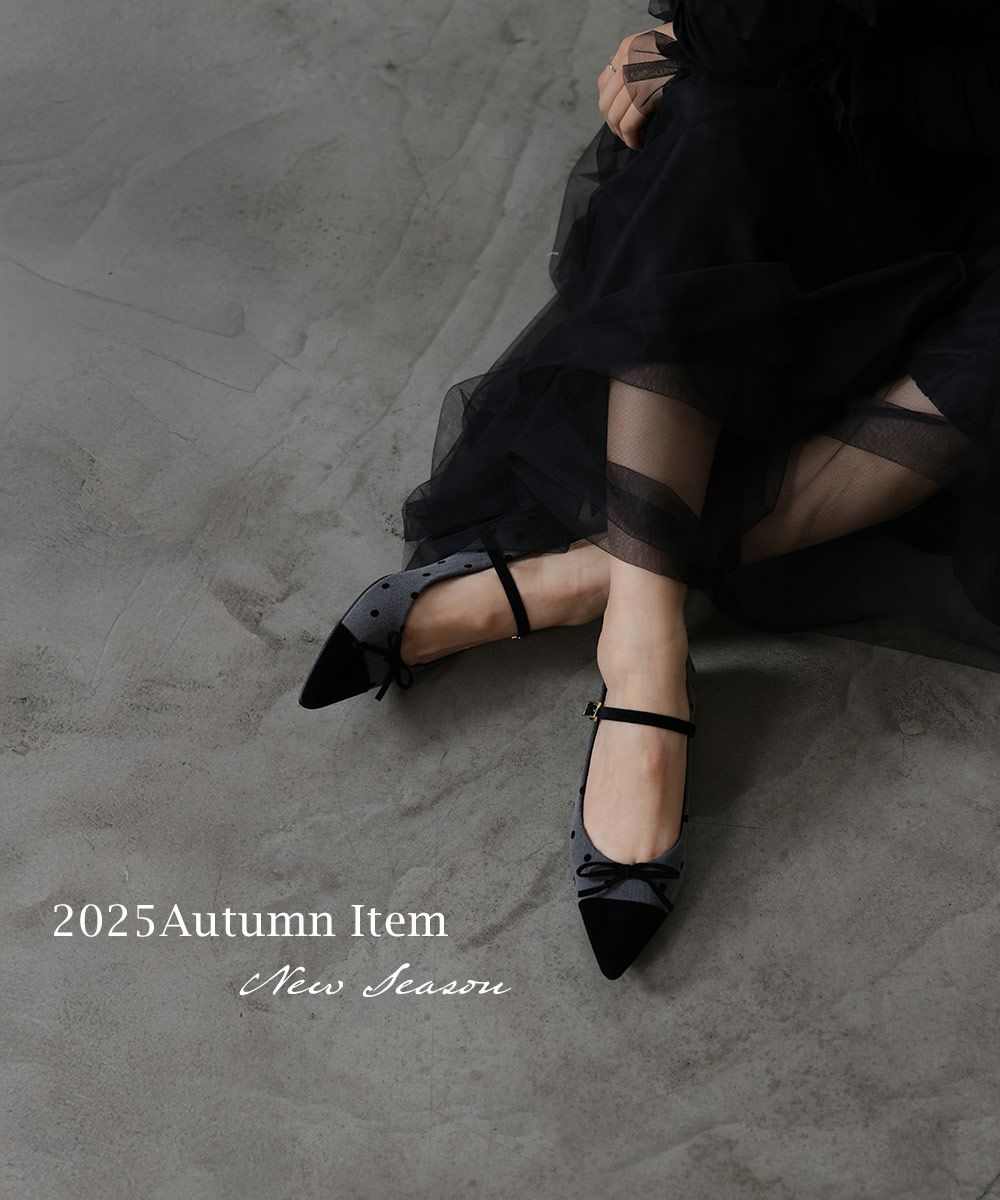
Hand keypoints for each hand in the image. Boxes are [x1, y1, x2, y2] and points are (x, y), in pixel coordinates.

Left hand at [598, 22, 673, 150]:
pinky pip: (628, 125)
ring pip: (615, 117)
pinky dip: (632, 139)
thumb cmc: (685, 49)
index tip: (620, 118)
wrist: (702, 43)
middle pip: (606, 104)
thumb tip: (629, 95)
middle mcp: (625, 62)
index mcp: (625, 49)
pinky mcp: (646, 94)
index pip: (603, 84)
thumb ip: (639, 63)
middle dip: (615, 124)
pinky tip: (640, 142)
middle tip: (628, 134)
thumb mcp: (654, 46)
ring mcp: (634, 79)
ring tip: (636, 140)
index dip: (610, 106)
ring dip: (624, 135)